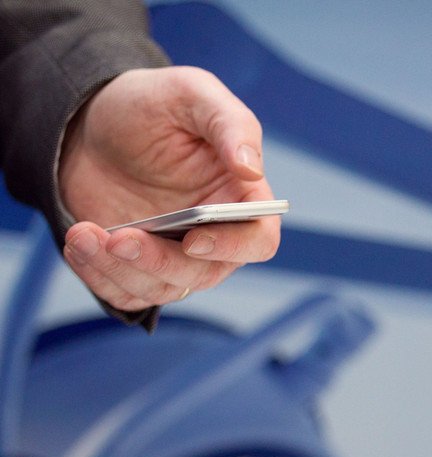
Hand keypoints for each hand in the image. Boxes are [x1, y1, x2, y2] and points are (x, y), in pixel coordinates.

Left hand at [58, 66, 279, 311]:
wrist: (90, 121)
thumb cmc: (152, 104)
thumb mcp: (193, 94)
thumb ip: (231, 125)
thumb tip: (251, 169)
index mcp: (242, 198)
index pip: (259, 240)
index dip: (233, 247)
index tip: (193, 239)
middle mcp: (216, 236)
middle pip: (203, 273)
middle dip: (160, 262)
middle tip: (120, 238)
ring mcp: (175, 256)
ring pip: (162, 289)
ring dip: (120, 269)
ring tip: (84, 234)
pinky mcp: (135, 266)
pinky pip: (125, 294)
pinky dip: (99, 276)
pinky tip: (79, 243)